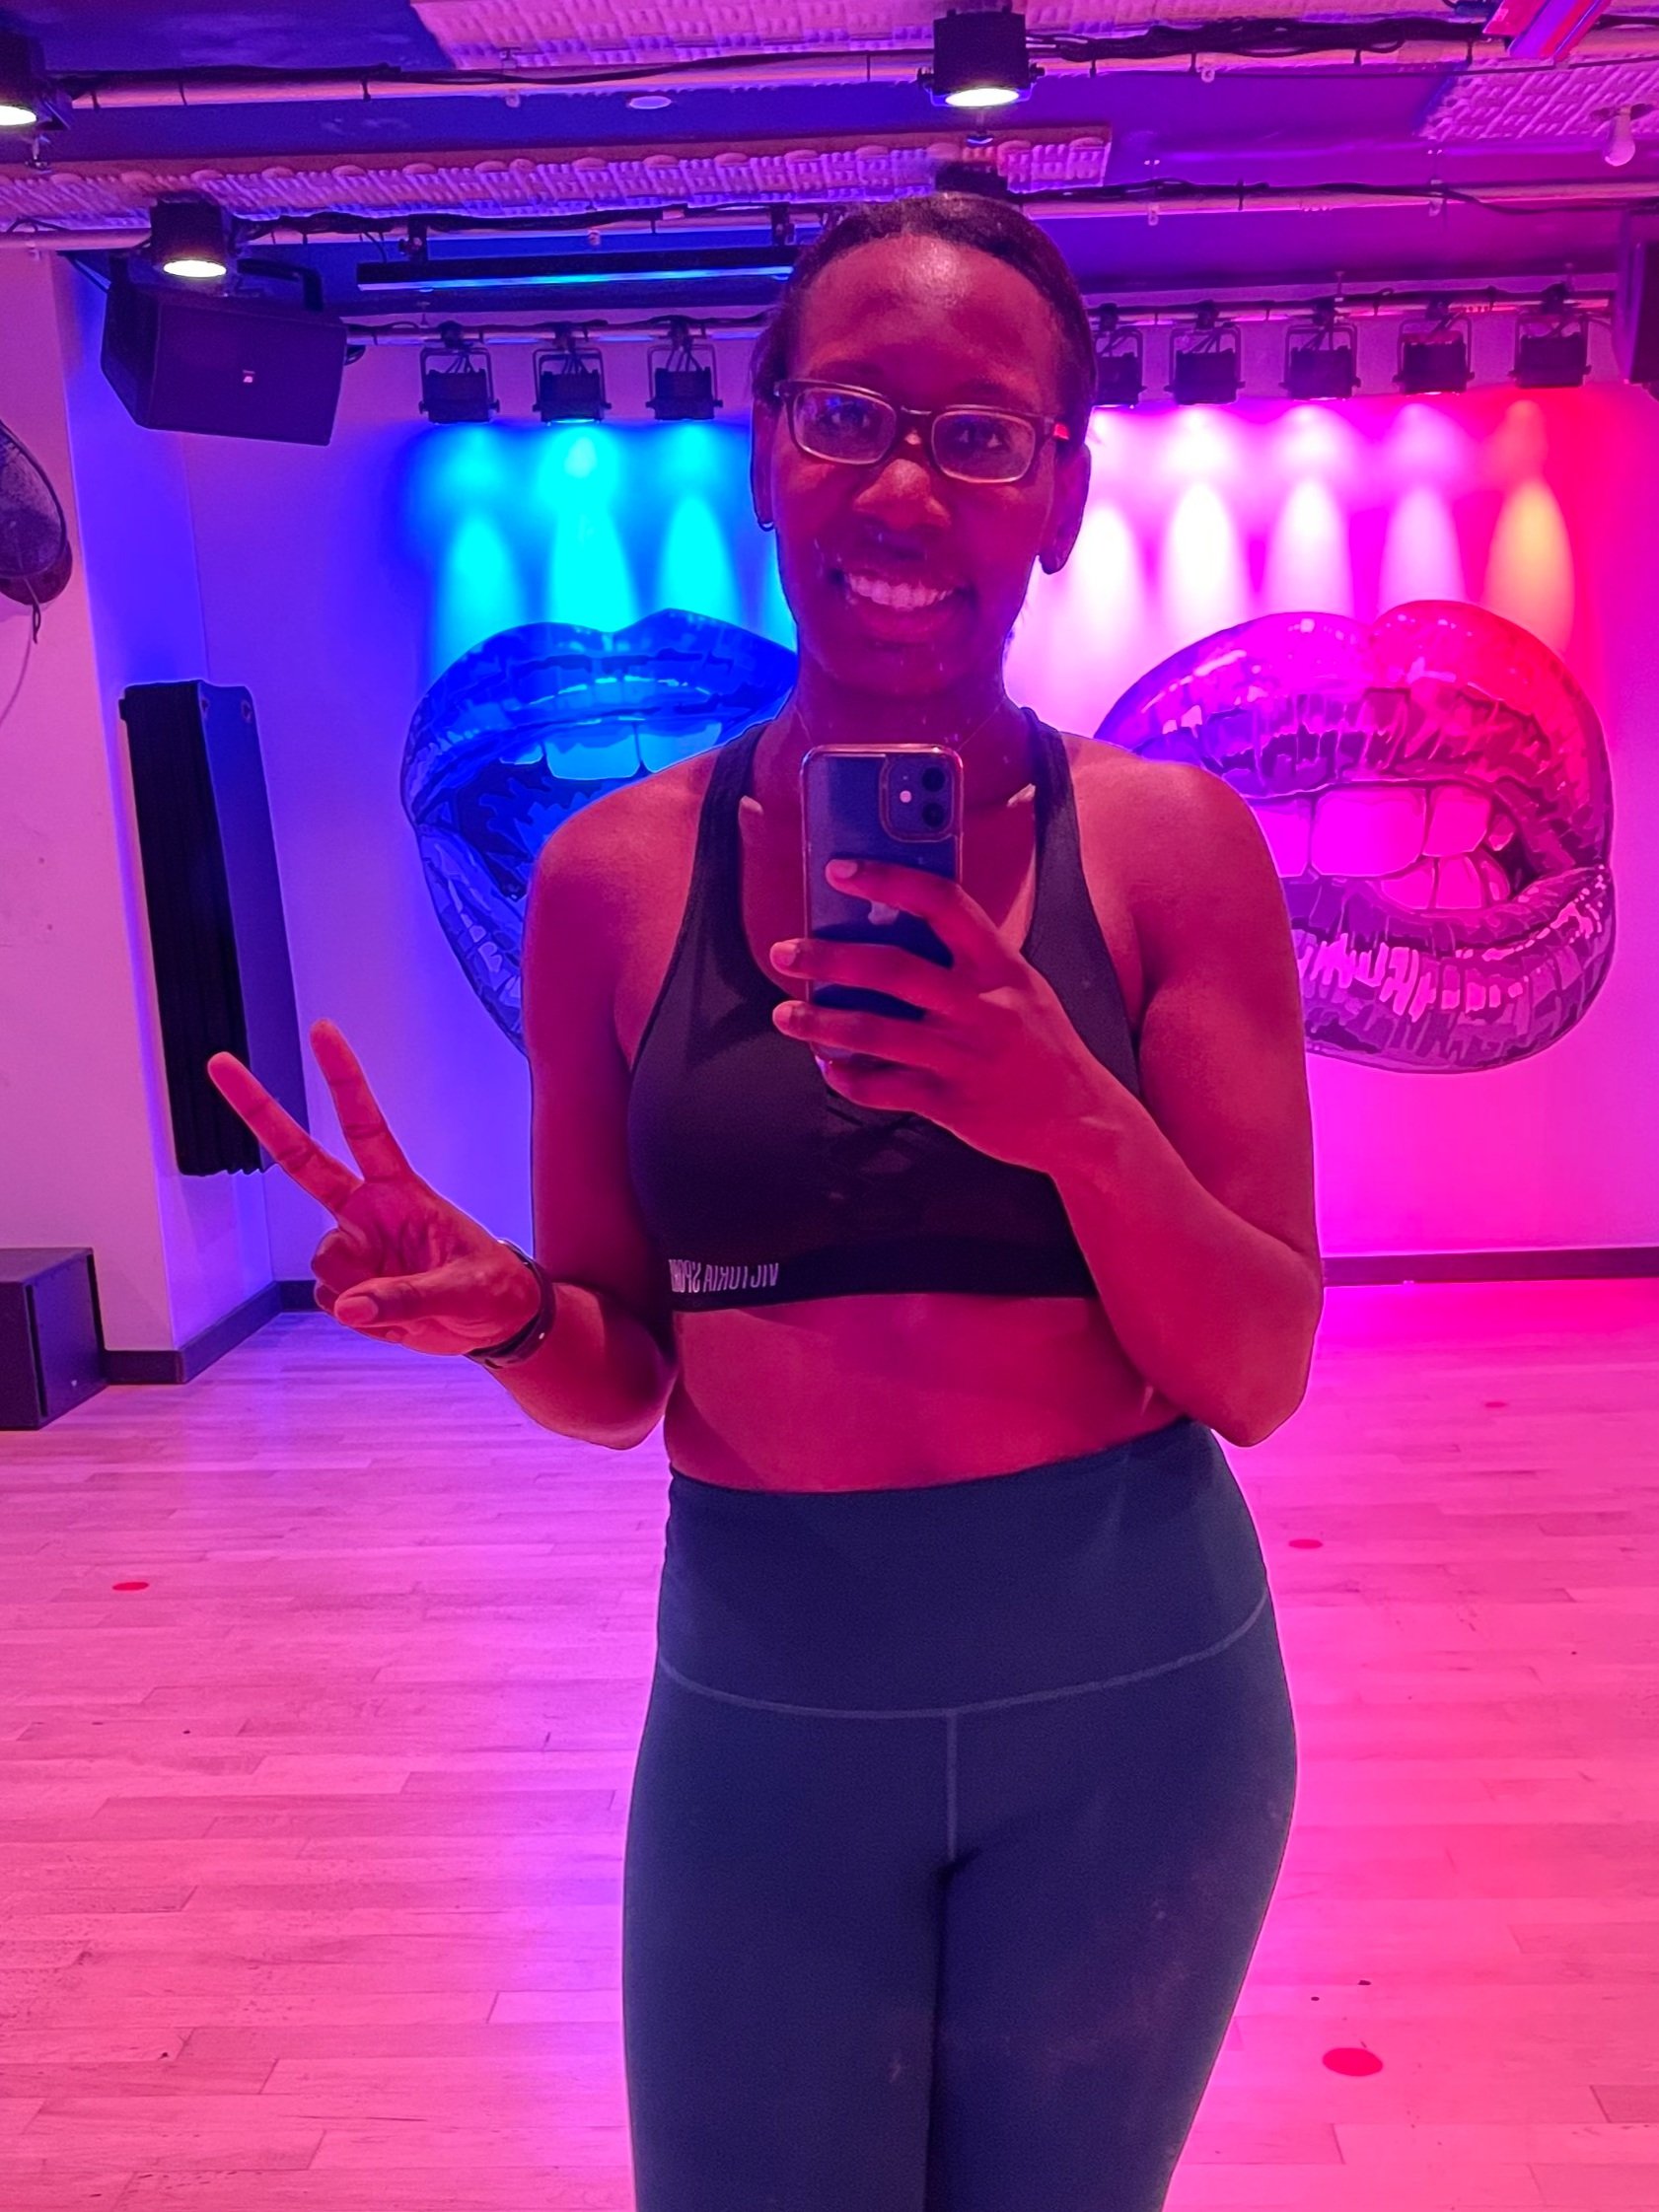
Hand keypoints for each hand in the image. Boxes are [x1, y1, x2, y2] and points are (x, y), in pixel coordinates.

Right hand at [205, 1019, 541, 1356]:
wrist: (495, 1326)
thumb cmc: (491, 1289)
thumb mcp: (463, 1290)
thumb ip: (406, 1298)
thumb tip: (349, 1307)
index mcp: (400, 1192)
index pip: (364, 1128)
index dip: (344, 1081)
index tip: (322, 1030)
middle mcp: (366, 1212)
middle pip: (301, 1161)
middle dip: (261, 1111)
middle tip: (220, 1063)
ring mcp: (354, 1248)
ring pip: (324, 1264)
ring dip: (360, 1290)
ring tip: (410, 1302)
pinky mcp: (347, 1287)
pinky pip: (332, 1302)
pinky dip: (361, 1317)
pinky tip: (393, 1318)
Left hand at [768, 859, 1120, 1171]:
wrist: (1082, 1121)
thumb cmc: (1039, 1044)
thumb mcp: (1020, 988)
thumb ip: (967, 961)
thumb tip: (886, 930)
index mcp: (1002, 966)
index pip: (943, 904)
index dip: (888, 880)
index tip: (840, 870)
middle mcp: (984, 1008)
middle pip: (892, 969)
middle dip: (828, 958)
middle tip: (786, 953)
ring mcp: (966, 1058)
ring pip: (874, 1032)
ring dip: (819, 1023)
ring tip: (787, 1015)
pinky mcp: (953, 1104)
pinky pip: (884, 1088)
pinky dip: (847, 1077)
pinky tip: (829, 1066)